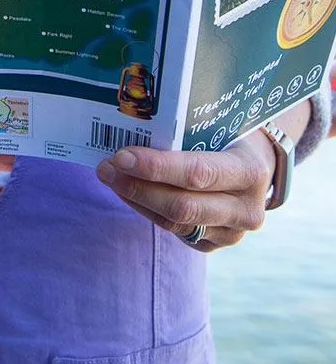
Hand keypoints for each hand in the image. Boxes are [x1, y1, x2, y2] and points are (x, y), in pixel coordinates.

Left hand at [96, 131, 275, 251]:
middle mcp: (246, 209)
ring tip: (109, 176)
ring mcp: (231, 232)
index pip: (198, 174)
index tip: (121, 156)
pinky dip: (144, 209)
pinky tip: (126, 190)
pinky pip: (171, 230)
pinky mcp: (212, 244)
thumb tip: (132, 120)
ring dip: (134, 198)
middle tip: (105, 168)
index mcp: (250, 172)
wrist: (258, 166)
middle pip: (182, 206)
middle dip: (137, 186)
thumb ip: (186, 128)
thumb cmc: (231, 136)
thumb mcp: (221, 126)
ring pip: (173, 222)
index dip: (156, 167)